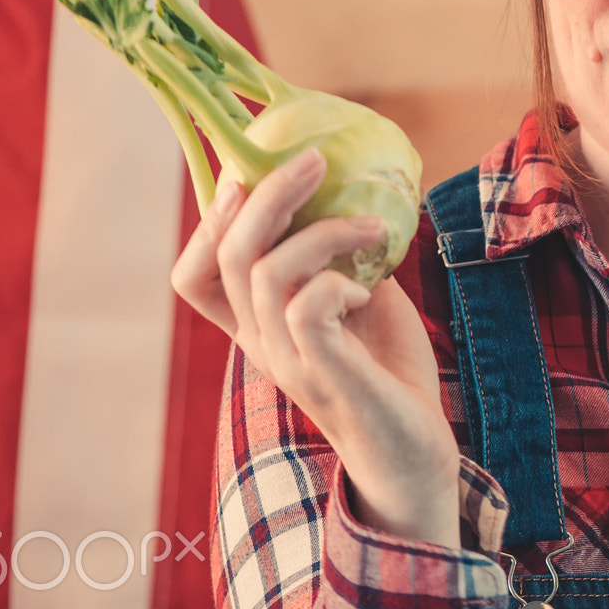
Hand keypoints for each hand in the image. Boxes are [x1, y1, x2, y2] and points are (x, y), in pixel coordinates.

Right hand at [171, 147, 459, 547]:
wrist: (415, 451)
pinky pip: (306, 307)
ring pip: (264, 273)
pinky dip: (336, 280)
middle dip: (266, 194)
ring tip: (372, 226)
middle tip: (314, 158)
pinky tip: (365, 289)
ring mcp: (288, 360)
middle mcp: (259, 342)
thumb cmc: (388, 371)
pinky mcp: (327, 374)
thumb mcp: (359, 300)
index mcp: (258, 325)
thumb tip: (354, 191)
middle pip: (228, 255)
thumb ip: (341, 258)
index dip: (208, 221)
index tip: (246, 174)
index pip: (194, 275)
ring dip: (322, 230)